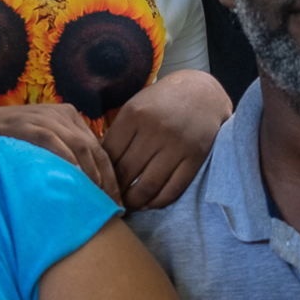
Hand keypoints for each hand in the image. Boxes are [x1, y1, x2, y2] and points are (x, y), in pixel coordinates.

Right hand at [0, 104, 120, 200]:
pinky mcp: (28, 125)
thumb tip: (89, 189)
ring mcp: (44, 118)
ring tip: (97, 204)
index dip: (111, 178)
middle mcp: (62, 114)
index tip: (116, 204)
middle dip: (106, 182)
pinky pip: (55, 145)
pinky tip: (75, 185)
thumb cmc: (7, 144)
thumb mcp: (41, 145)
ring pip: (81, 148)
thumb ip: (64, 156)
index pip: (100, 149)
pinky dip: (68, 165)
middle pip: (95, 150)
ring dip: (92, 178)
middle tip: (111, 210)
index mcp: (69, 116)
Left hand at [102, 70, 230, 211]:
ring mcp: (177, 145)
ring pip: (148, 186)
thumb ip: (118, 134)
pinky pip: (173, 189)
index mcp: (135, 114)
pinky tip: (149, 203)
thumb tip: (98, 165)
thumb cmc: (161, 103)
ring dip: (135, 202)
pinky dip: (158, 202)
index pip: (110, 154)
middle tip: (110, 201)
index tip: (98, 185)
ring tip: (128, 205)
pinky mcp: (195, 158)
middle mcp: (155, 129)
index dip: (102, 174)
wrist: (202, 93)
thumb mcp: (135, 107)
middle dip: (115, 192)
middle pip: (127, 173)